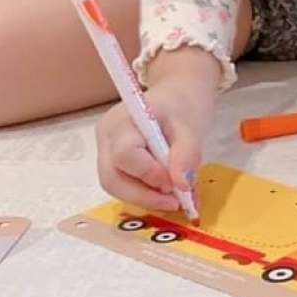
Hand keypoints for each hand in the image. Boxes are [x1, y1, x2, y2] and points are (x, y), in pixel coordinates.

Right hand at [95, 53, 216, 212]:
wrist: (176, 95)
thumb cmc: (182, 105)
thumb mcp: (191, 126)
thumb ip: (186, 154)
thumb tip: (182, 185)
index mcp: (121, 122)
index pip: (125, 155)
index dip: (149, 174)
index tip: (176, 184)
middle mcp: (106, 138)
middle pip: (112, 179)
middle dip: (144, 196)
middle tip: (175, 202)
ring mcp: (105, 151)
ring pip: (116, 186)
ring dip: (145, 198)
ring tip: (173, 196)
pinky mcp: (113, 162)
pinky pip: (123, 185)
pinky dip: (144, 193)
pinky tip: (165, 191)